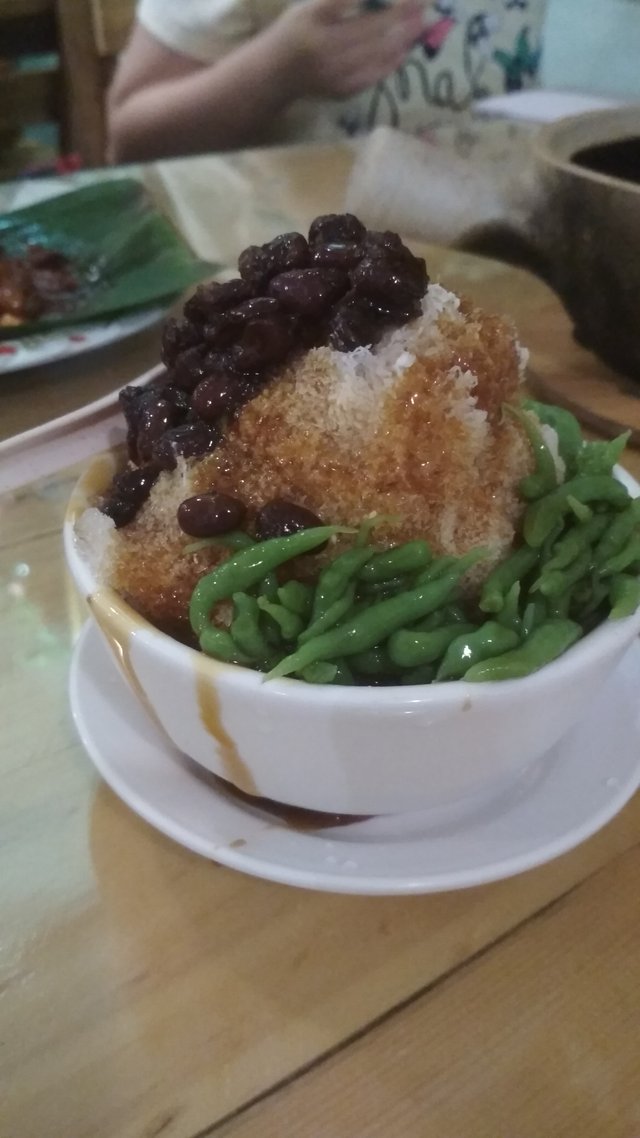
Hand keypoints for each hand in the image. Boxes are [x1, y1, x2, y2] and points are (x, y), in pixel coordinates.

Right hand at [272, 0, 427, 100]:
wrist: (274, 74)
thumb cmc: (295, 31)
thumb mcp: (311, 5)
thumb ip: (341, 2)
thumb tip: (379, 1)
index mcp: (313, 17)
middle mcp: (323, 45)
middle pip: (371, 27)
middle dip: (402, 14)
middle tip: (424, 3)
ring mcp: (333, 71)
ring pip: (377, 52)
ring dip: (403, 37)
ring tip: (421, 23)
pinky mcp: (340, 90)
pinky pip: (373, 75)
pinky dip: (391, 61)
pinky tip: (404, 49)